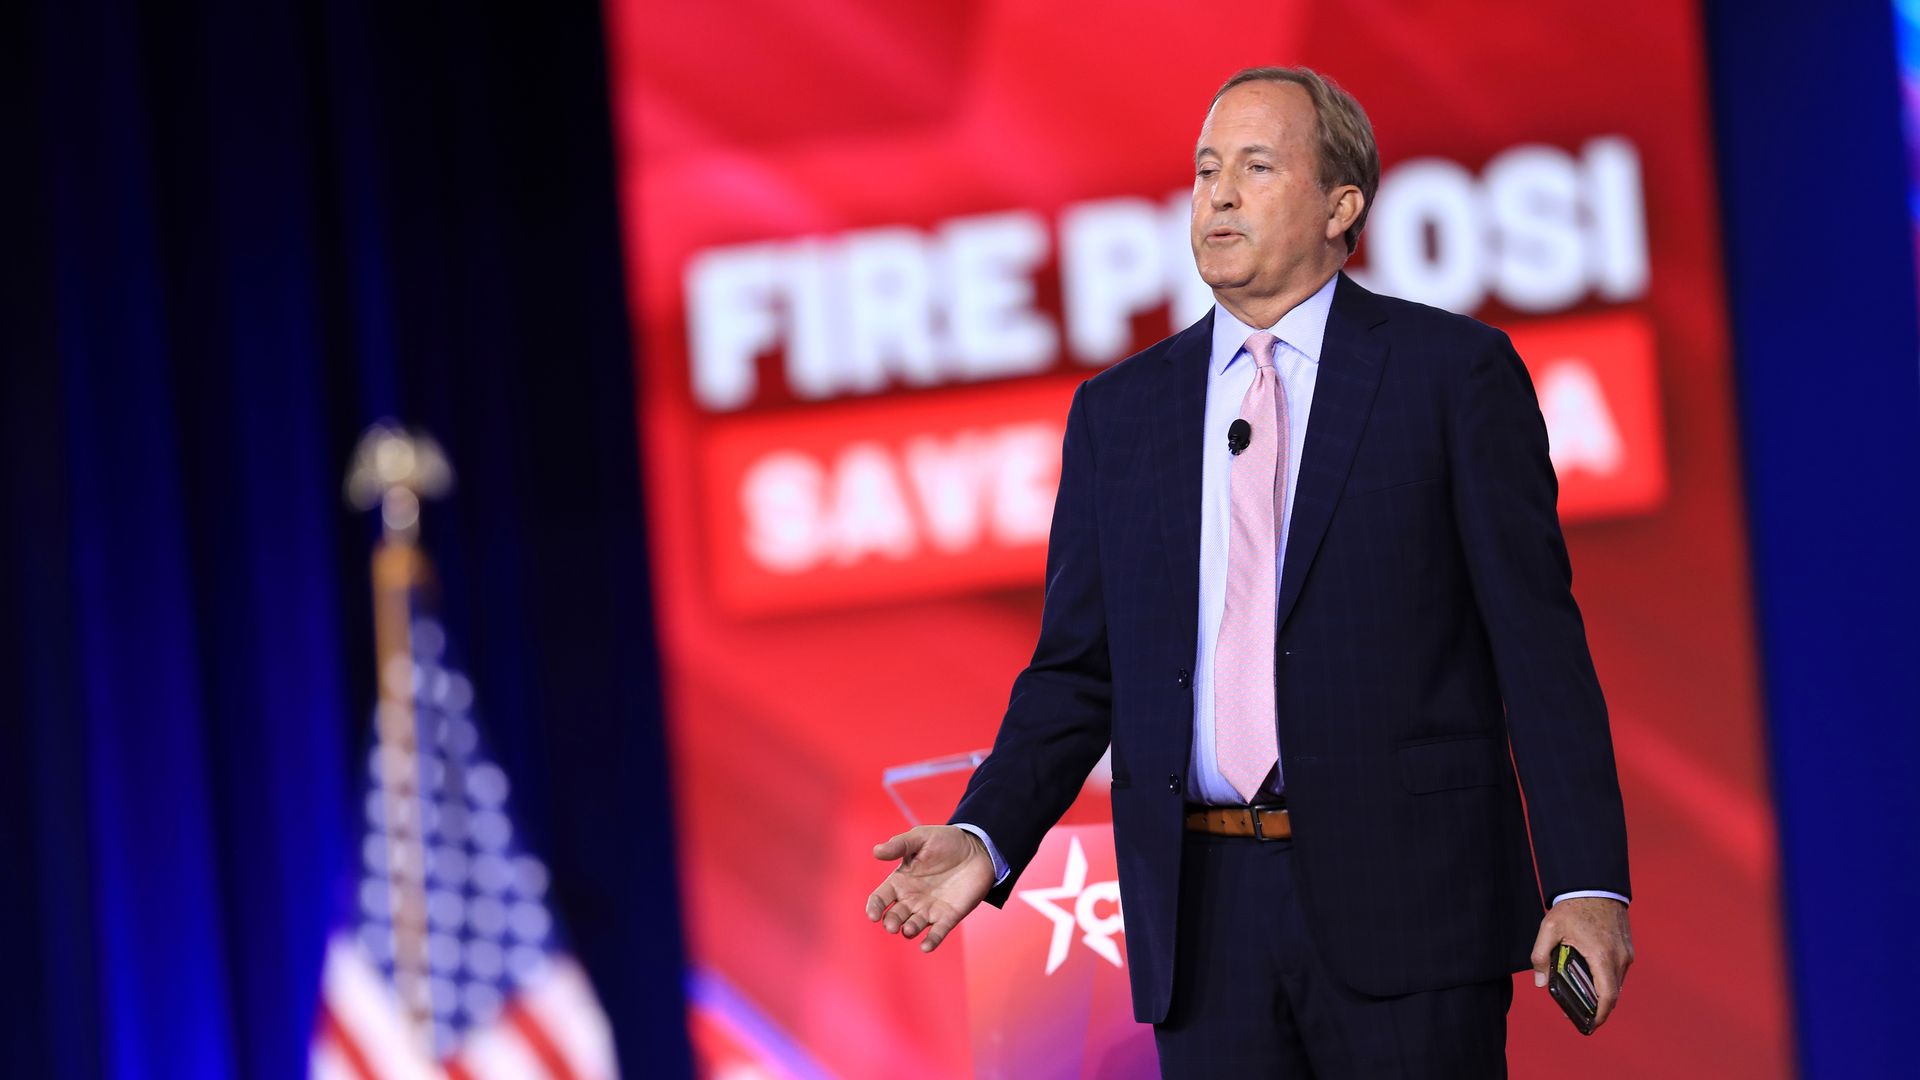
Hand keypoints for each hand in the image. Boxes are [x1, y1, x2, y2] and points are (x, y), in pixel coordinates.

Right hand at [865, 825, 996, 953]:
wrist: (977, 848)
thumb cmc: (945, 841)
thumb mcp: (920, 837)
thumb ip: (899, 845)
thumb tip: (876, 851)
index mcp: (900, 881)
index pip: (880, 898)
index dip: (874, 907)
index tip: (873, 915)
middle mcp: (911, 899)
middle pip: (894, 916)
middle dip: (891, 922)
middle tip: (892, 925)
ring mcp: (929, 909)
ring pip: (913, 926)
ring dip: (909, 930)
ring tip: (909, 929)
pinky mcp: (949, 916)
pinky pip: (937, 933)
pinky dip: (931, 941)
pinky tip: (926, 947)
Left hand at [1531, 896, 1633, 1030]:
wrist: (1595, 884)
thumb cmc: (1573, 906)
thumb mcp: (1549, 929)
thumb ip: (1540, 956)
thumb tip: (1540, 983)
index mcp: (1602, 956)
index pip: (1607, 996)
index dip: (1600, 1015)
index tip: (1590, 1025)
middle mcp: (1619, 958)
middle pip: (1612, 993)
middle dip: (1597, 1007)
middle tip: (1579, 1015)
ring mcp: (1626, 953)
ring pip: (1616, 983)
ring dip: (1602, 992)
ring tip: (1581, 996)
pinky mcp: (1627, 947)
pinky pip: (1618, 971)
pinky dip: (1606, 979)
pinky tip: (1589, 977)